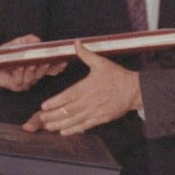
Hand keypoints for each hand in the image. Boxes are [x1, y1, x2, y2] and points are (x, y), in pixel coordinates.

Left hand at [0, 35, 65, 91]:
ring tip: (30, 63)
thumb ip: (28, 40)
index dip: (57, 66)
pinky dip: (20, 74)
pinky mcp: (14, 86)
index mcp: (35, 67)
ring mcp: (24, 82)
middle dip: (44, 68)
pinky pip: (20, 81)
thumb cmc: (3, 55)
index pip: (49, 68)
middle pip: (42, 73)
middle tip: (45, 61)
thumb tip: (38, 40)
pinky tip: (18, 67)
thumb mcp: (16, 44)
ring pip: (32, 78)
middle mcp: (31, 76)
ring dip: (31, 71)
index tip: (63, 61)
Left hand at [25, 41, 141, 135]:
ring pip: (74, 120)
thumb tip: (76, 42)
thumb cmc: (117, 76)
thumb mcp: (101, 62)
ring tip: (48, 127)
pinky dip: (74, 130)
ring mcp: (95, 111)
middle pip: (68, 110)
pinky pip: (85, 126)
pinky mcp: (101, 119)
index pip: (67, 96)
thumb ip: (85, 54)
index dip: (55, 102)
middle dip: (53, 116)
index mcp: (87, 87)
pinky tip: (64, 132)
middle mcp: (89, 101)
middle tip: (40, 119)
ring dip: (60, 124)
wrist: (134, 90)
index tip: (44, 106)